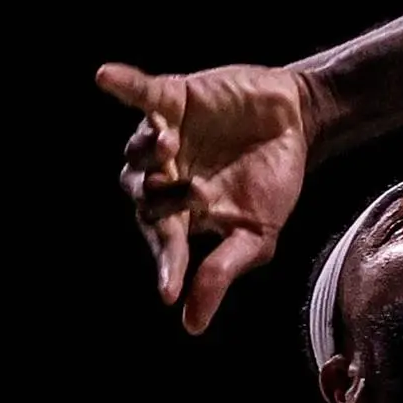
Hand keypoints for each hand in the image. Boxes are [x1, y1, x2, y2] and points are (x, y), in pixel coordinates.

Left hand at [97, 59, 315, 333]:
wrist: (297, 123)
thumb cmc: (272, 183)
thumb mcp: (256, 234)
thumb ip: (222, 272)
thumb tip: (191, 326)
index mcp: (178, 215)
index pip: (164, 243)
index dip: (166, 266)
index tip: (168, 291)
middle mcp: (161, 178)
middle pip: (142, 195)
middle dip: (163, 197)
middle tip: (196, 193)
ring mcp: (163, 138)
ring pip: (137, 150)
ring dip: (149, 150)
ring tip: (171, 143)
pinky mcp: (170, 99)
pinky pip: (139, 94)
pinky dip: (123, 85)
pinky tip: (104, 76)